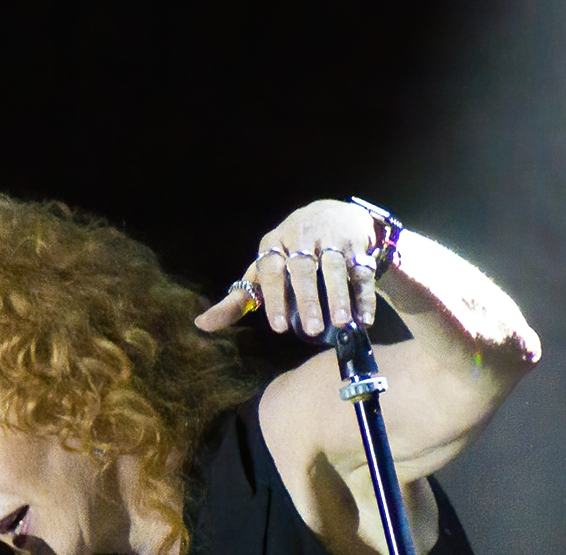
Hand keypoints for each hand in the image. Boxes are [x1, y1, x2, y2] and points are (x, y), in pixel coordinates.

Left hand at [195, 198, 379, 336]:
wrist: (331, 214)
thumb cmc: (288, 254)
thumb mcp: (261, 272)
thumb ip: (236, 300)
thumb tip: (201, 324)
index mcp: (273, 245)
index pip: (271, 271)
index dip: (274, 298)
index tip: (277, 327)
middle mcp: (301, 238)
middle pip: (304, 269)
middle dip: (308, 300)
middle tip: (311, 330)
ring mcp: (330, 238)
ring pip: (335, 267)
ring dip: (338, 296)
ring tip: (341, 323)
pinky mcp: (356, 243)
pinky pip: (361, 270)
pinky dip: (363, 294)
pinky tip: (364, 319)